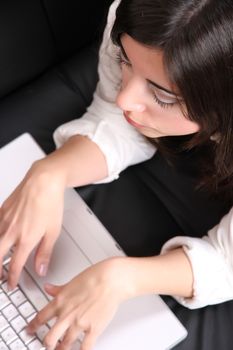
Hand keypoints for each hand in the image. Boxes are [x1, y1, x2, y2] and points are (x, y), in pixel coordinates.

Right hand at [0, 159, 65, 288]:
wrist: (44, 181)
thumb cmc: (50, 203)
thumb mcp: (53, 232)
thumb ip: (45, 252)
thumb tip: (41, 268)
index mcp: (25, 239)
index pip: (15, 266)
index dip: (12, 278)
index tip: (11, 283)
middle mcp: (11, 231)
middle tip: (0, 277)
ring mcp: (5, 220)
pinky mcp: (2, 210)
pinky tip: (0, 236)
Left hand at [27, 258, 130, 349]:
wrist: (110, 280)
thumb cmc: (94, 277)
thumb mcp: (71, 282)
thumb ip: (58, 289)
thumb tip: (48, 288)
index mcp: (60, 302)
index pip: (40, 318)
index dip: (33, 327)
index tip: (30, 330)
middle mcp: (67, 315)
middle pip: (49, 338)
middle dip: (47, 344)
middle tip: (48, 345)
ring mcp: (79, 324)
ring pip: (64, 345)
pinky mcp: (93, 329)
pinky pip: (84, 348)